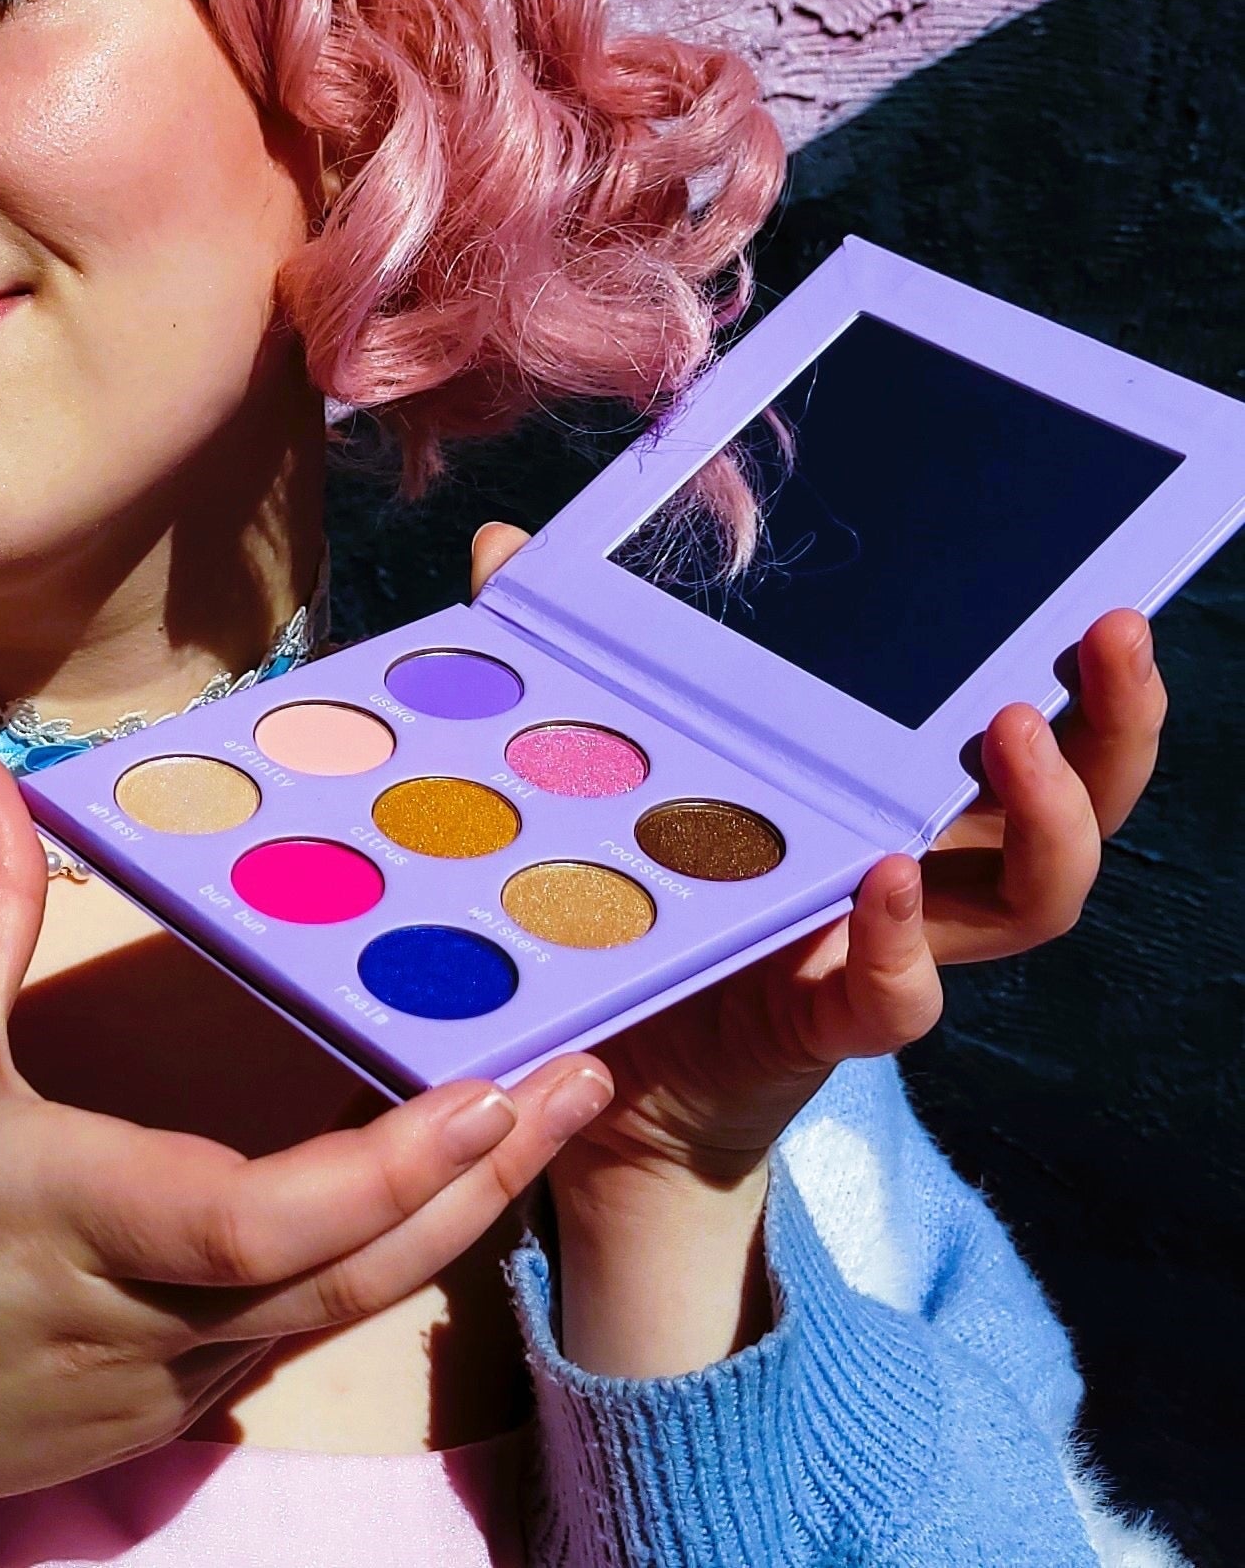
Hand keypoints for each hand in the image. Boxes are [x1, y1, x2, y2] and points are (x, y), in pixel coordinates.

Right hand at [0, 738, 612, 1565]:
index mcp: (67, 1214)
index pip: (262, 1216)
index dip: (390, 1164)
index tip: (485, 1083)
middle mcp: (141, 1318)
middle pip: (356, 1267)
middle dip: (487, 1173)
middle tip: (586, 1071)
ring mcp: (168, 1382)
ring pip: (350, 1309)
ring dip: (461, 1214)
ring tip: (548, 1113)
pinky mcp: (172, 1410)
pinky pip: (306, 1330)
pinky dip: (391, 1257)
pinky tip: (445, 1192)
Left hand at [468, 521, 1165, 1373]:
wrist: (599, 1067)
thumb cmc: (626, 897)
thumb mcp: (603, 759)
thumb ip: (567, 654)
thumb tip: (502, 544)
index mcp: (879, 794)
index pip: (1018, 728)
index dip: (1080, 669)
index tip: (1095, 588)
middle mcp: (914, 867)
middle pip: (1068, 800)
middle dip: (1111, 717)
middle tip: (1105, 630)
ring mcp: (884, 948)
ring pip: (1031, 897)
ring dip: (1049, 815)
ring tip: (1014, 727)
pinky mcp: (831, 1023)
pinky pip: (902, 998)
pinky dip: (900, 943)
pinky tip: (883, 876)